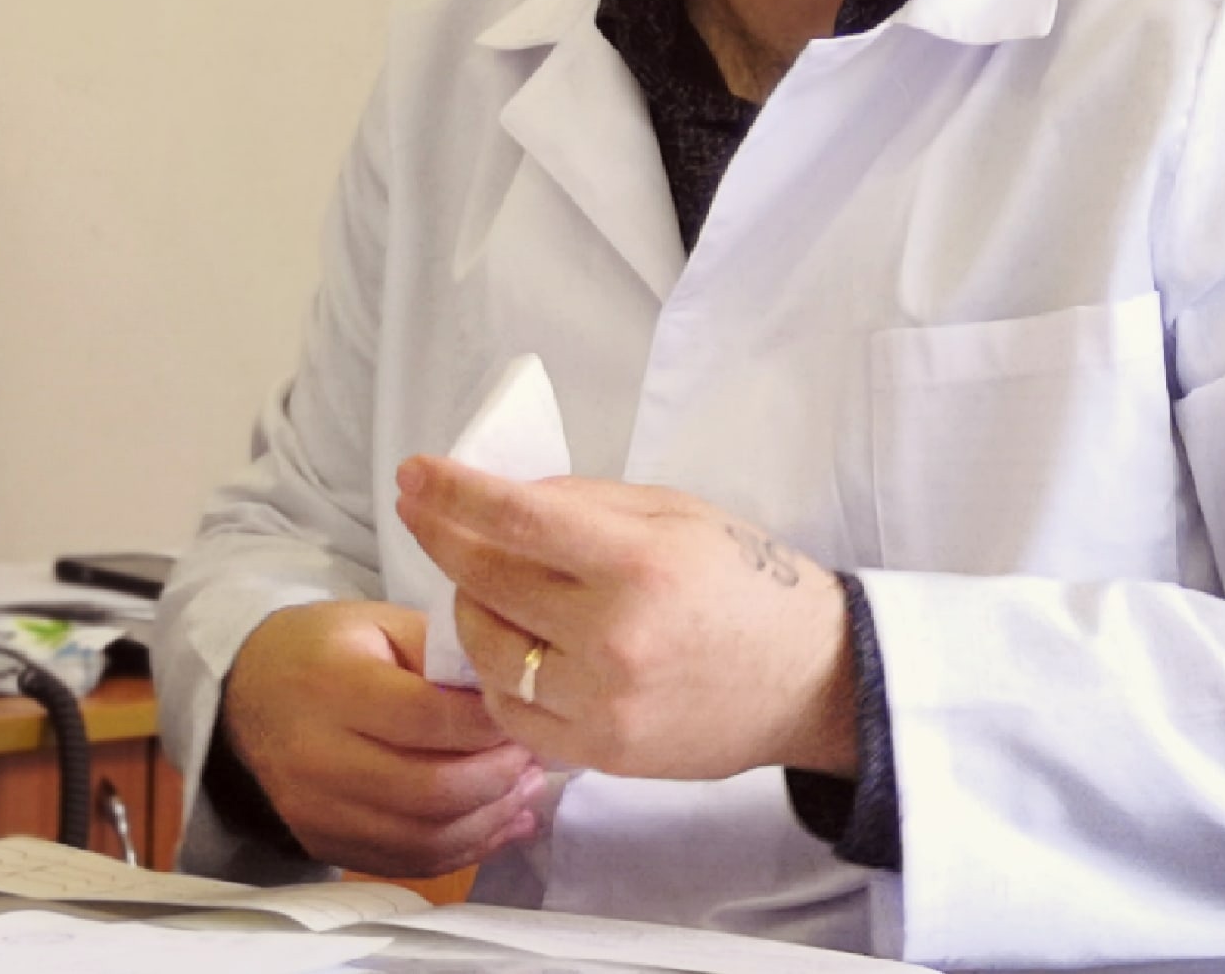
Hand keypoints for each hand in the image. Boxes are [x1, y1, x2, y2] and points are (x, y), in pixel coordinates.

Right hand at [221, 600, 543, 877]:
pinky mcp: (323, 843)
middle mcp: (318, 757)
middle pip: (430, 790)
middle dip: (499, 776)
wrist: (252, 692)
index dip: (490, 722)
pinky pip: (405, 861)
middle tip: (534, 754)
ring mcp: (316, 811)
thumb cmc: (332, 647)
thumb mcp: (386, 622)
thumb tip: (513, 694)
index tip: (529, 708)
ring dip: (490, 818)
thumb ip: (445, 653)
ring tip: (527, 788)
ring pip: (422, 837)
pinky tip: (504, 822)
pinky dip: (464, 848)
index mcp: (334, 687)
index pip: (427, 719)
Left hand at [394, 459, 856, 782]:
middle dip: (446, 541)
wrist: (810, 677)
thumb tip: (506, 498)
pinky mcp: (598, 750)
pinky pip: (509, 712)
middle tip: (432, 517)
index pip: (519, 518)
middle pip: (489, 582)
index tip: (415, 474)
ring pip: (488, 651)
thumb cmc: (748, 582)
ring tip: (494, 590)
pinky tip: (518, 650)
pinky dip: (498, 675)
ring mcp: (602, 699)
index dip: (455, 493)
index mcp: (640, 560)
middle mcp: (614, 633)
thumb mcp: (682, 514)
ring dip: (473, 612)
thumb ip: (591, 503)